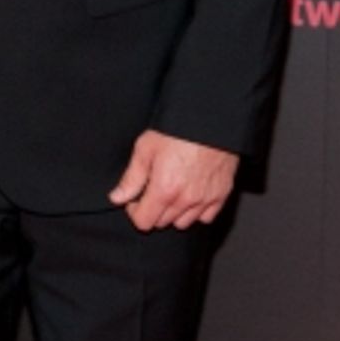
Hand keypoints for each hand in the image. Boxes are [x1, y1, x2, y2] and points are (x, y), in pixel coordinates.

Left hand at [109, 131, 238, 231]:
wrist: (210, 118)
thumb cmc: (177, 129)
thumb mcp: (145, 148)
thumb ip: (131, 178)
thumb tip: (117, 198)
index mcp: (164, 190)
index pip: (144, 222)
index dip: (135, 211)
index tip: (135, 199)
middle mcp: (186, 200)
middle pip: (162, 222)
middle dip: (153, 210)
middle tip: (152, 190)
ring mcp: (205, 199)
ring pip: (184, 222)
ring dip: (174, 213)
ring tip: (171, 192)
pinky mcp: (222, 194)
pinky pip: (206, 217)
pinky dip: (197, 211)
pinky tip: (191, 195)